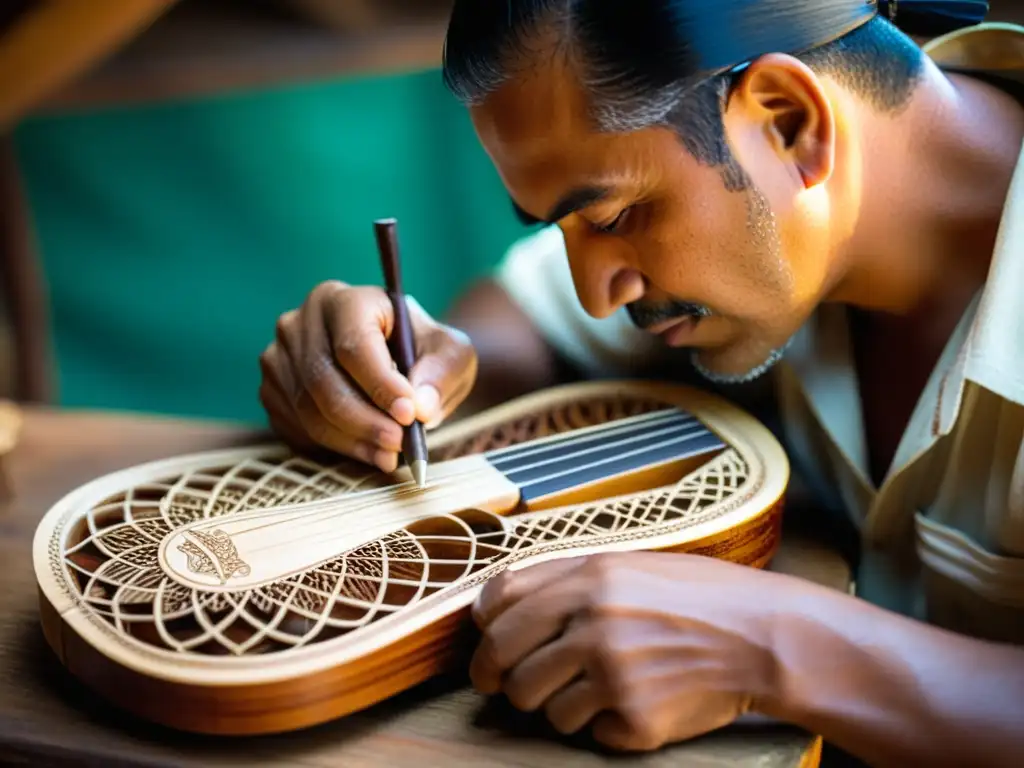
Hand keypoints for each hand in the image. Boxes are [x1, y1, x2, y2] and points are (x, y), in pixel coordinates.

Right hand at [259, 280, 477, 469]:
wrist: (394, 360)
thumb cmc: (423, 351)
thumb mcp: (450, 354)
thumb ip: (443, 373)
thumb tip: (421, 408)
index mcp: (345, 300)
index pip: (354, 345)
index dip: (380, 384)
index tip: (408, 414)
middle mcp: (301, 322)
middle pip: (323, 380)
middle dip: (364, 420)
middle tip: (399, 445)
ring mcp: (280, 356)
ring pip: (307, 409)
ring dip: (350, 440)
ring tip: (388, 456)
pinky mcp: (273, 389)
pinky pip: (296, 426)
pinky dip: (331, 445)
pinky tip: (364, 449)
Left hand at [469, 551, 804, 751]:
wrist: (762, 637)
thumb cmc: (696, 595)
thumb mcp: (628, 563)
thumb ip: (564, 577)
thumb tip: (498, 603)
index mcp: (588, 579)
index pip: (498, 605)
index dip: (484, 632)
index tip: (488, 648)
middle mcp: (592, 624)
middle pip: (506, 665)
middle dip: (501, 680)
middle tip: (509, 686)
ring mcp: (612, 675)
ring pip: (542, 707)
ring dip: (560, 704)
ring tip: (599, 687)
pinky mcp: (635, 720)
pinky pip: (589, 733)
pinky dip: (604, 725)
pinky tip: (637, 701)